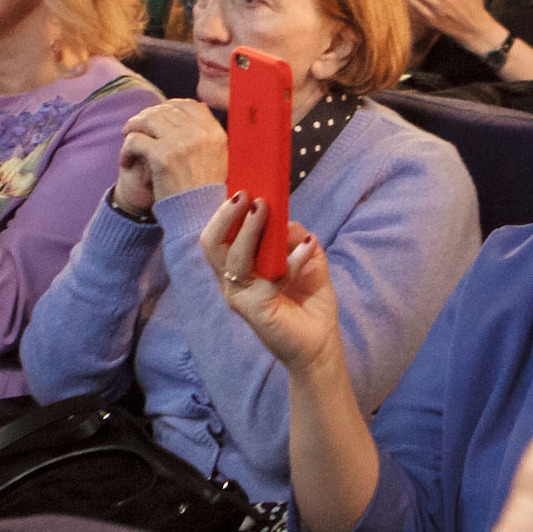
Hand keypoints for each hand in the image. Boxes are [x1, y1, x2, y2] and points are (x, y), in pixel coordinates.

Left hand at [115, 99, 226, 209]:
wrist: (198, 219)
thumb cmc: (205, 193)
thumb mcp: (220, 159)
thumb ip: (209, 134)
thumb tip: (199, 105)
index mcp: (215, 133)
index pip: (189, 105)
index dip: (170, 106)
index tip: (158, 115)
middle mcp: (199, 134)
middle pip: (166, 110)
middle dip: (148, 116)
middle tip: (136, 126)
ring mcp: (180, 143)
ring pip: (148, 119)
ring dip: (134, 126)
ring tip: (127, 136)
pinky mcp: (161, 157)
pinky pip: (135, 140)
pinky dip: (126, 148)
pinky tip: (126, 159)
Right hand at [195, 196, 342, 379]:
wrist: (320, 344)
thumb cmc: (308, 302)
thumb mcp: (306, 260)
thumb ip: (293, 238)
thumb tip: (286, 221)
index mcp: (238, 268)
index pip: (218, 237)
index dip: (224, 213)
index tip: (241, 187)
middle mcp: (232, 282)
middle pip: (212, 245)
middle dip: (226, 217)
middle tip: (247, 196)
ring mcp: (240, 296)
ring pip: (232, 259)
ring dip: (249, 231)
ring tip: (264, 209)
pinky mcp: (256, 310)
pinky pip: (270, 277)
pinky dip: (292, 259)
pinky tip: (309, 247)